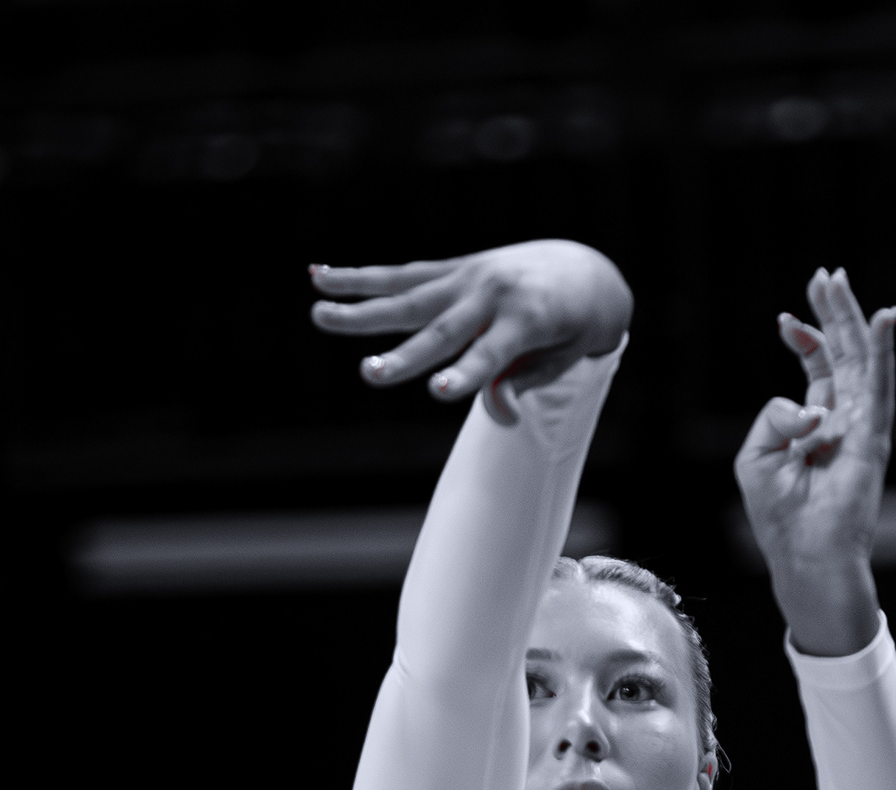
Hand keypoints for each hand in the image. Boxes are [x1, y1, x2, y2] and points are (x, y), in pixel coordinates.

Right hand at [310, 240, 631, 423]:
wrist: (578, 271)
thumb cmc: (568, 330)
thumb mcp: (558, 361)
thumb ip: (522, 382)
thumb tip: (501, 415)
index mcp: (525, 319)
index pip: (491, 355)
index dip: (467, 375)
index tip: (440, 393)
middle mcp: (490, 293)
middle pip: (440, 329)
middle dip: (404, 356)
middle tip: (369, 375)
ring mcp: (466, 277)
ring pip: (407, 295)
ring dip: (360, 306)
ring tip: (318, 314)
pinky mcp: (448, 270)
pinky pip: (400, 276)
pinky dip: (360, 278)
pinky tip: (319, 276)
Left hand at [735, 268, 895, 656]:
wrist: (806, 556)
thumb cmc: (779, 517)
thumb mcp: (755, 457)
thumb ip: (771, 417)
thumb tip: (806, 405)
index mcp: (814, 425)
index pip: (817, 368)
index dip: (804, 337)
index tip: (786, 319)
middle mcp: (842, 420)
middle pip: (842, 354)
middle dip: (832, 313)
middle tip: (824, 276)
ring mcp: (861, 427)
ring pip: (861, 360)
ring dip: (852, 319)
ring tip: (839, 281)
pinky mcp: (873, 438)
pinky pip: (880, 385)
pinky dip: (882, 351)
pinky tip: (884, 318)